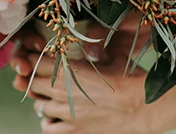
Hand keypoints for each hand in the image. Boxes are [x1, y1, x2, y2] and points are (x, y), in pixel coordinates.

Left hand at [12, 43, 171, 133]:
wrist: (142, 107)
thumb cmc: (130, 80)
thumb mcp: (113, 58)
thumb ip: (96, 55)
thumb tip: (93, 51)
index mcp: (71, 70)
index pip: (38, 62)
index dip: (35, 60)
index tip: (37, 59)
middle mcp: (63, 92)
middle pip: (34, 84)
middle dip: (36, 79)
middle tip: (41, 76)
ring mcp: (66, 114)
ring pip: (39, 106)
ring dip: (43, 100)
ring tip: (52, 97)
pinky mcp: (72, 132)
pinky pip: (48, 128)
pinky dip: (49, 122)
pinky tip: (57, 117)